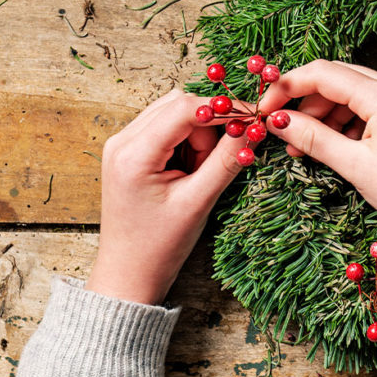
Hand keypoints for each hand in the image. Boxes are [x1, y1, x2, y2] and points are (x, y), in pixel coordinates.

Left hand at [86, 90, 249, 304]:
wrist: (129, 272)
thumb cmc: (159, 244)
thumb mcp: (199, 201)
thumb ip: (228, 160)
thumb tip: (255, 128)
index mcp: (133, 153)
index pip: (185, 108)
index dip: (223, 110)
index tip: (253, 120)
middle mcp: (122, 140)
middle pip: (179, 105)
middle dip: (208, 127)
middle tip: (215, 163)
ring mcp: (123, 144)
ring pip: (175, 114)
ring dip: (198, 135)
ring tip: (198, 173)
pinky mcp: (130, 151)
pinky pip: (167, 128)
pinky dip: (187, 142)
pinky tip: (189, 170)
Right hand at [258, 61, 376, 282]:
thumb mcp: (356, 167)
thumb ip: (313, 138)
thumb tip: (278, 122)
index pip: (325, 73)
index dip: (288, 87)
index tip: (266, 109)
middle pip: (342, 78)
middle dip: (308, 102)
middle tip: (284, 132)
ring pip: (360, 93)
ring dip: (330, 114)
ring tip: (309, 148)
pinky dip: (354, 121)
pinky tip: (340, 146)